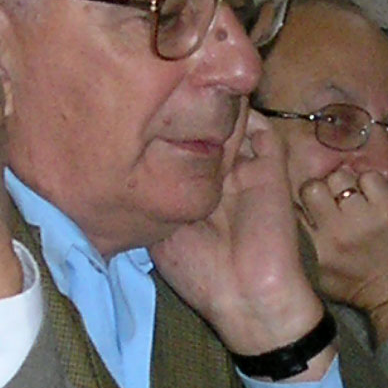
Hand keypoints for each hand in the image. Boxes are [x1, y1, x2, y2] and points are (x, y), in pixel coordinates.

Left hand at [152, 109, 326, 360]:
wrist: (250, 298)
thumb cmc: (201, 274)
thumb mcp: (159, 233)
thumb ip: (150, 196)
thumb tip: (116, 168)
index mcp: (192, 188)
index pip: (179, 143)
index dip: (164, 123)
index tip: (139, 107)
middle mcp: (219, 174)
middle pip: (206, 124)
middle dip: (189, 104)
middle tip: (168, 88)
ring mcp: (246, 169)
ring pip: (235, 121)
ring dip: (217, 108)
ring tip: (196, 95)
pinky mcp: (272, 169)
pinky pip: (264, 131)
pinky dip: (248, 117)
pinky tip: (225, 115)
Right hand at [293, 161, 387, 339]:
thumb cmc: (356, 285)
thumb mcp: (318, 275)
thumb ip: (301, 245)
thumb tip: (288, 209)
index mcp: (314, 251)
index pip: (292, 210)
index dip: (301, 205)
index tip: (310, 210)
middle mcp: (335, 234)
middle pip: (311, 187)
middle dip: (321, 191)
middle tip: (332, 202)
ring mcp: (363, 221)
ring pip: (340, 177)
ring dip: (346, 185)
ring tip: (354, 201)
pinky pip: (370, 177)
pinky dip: (372, 184)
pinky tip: (374, 200)